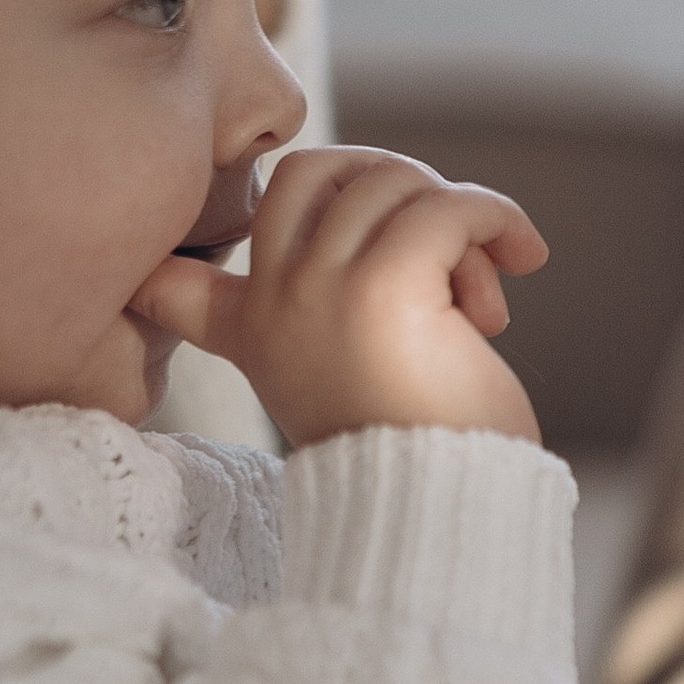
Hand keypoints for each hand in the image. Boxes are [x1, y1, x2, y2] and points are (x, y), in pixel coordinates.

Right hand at [130, 146, 546, 447]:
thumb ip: (325, 304)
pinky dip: (496, 216)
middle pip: (314, 171)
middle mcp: (275, 305)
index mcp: (253, 334)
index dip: (168, 244)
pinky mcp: (385, 287)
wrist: (446, 512)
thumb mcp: (342, 376)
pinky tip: (524, 256)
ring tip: (485, 299)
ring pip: (392, 183)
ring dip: (460, 221)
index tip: (160, 257)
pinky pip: (448, 206)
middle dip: (390, 183)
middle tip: (442, 245)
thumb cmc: (417, 450)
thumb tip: (385, 193)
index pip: (169, 276)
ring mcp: (321, 292)